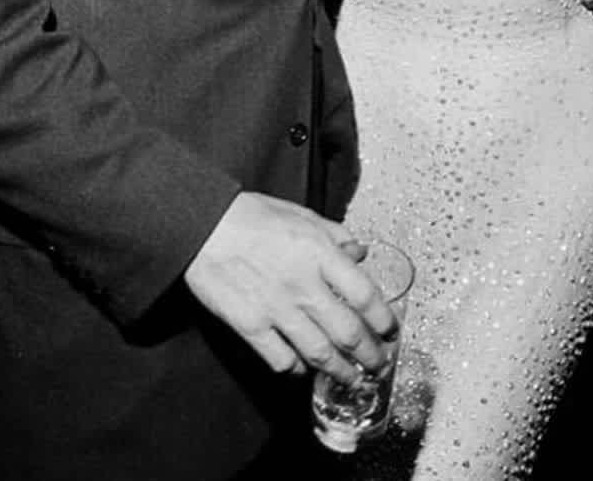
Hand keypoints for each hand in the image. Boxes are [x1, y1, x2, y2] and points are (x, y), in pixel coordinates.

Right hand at [183, 192, 396, 382]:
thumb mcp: (301, 214)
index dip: (383, 319)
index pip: (364, 295)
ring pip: (320, 353)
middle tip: (378, 364)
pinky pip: (282, 359)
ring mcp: (276, 308)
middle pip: (348, 333)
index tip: (390, 330)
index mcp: (318, 252)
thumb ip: (335, 235)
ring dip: (341, 371)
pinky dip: (297, 369)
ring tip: (352, 379)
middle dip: (370, 355)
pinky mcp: (250, 326)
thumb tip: (360, 252)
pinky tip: (304, 368)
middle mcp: (302, 284)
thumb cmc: (250, 215)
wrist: (202, 225)